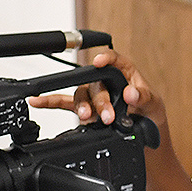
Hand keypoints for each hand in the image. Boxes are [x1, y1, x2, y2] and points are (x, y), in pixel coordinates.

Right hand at [27, 49, 165, 127]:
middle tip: (108, 116)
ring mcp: (94, 94)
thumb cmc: (150, 112)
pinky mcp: (85, 108)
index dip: (106, 58)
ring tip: (86, 117)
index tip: (100, 61)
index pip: (114, 60)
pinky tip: (37, 101)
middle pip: (96, 83)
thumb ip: (144, 97)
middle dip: (100, 101)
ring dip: (83, 107)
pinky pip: (64, 102)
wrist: (144, 132)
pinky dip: (50, 102)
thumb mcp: (154, 105)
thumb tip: (131, 93)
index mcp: (125, 72)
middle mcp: (106, 81)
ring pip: (82, 95)